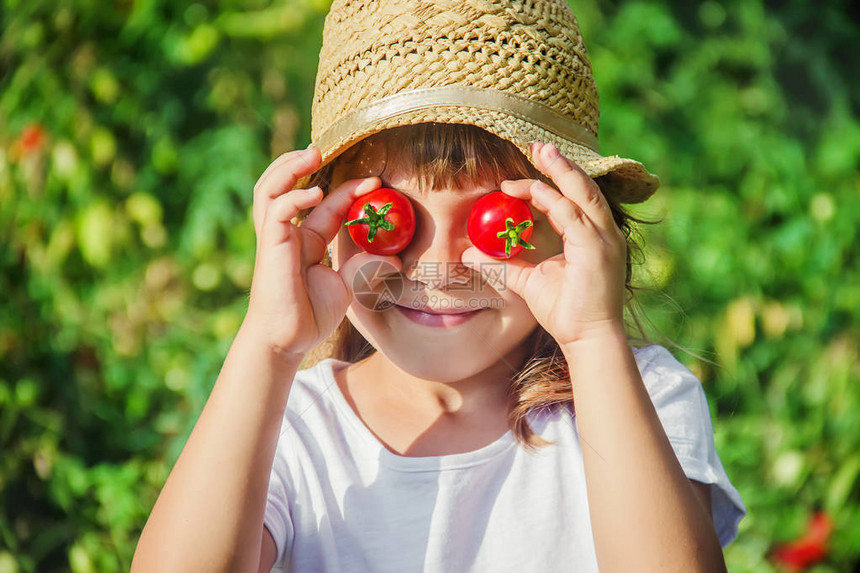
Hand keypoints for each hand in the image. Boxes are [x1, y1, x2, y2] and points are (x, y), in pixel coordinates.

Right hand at [245, 146, 400, 355]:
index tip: (376, 181)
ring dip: (289, 167)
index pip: (326, 203)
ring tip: (312, 154)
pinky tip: (317, 196)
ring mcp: (275, 237)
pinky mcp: (269, 246)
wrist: (286, 340)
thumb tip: (396, 259)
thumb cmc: (310, 315)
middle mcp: (288, 232)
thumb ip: (366, 269)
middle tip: (324, 150)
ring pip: (270, 188)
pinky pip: (277, 211)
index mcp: (306, 239)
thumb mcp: (348, 287)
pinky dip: (294, 197)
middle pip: (285, 184)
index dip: (349, 189)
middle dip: (301, 163)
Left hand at [461, 142, 627, 345]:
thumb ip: (504, 264)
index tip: (531, 164)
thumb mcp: (529, 281)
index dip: (555, 179)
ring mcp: (604, 239)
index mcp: (593, 236)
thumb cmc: (564, 312)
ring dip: (559, 171)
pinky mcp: (598, 249)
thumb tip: (470, 254)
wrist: (587, 339)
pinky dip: (552, 200)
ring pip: (581, 193)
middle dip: (560, 164)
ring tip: (539, 151)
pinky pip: (572, 215)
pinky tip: (531, 190)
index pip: (575, 198)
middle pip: (583, 187)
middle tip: (536, 145)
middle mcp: (604, 233)